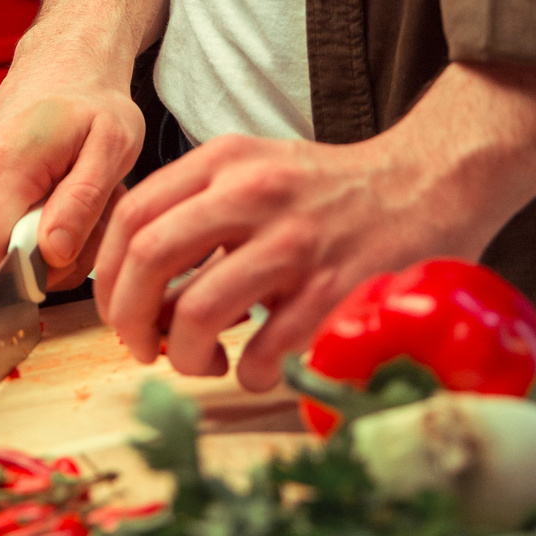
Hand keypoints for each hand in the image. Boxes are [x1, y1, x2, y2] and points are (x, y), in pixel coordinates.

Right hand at [0, 83, 142, 289]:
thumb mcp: (111, 147)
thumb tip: (52, 253)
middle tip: (91, 213)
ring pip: (1, 244)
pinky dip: (33, 221)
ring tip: (76, 195)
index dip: (30, 272)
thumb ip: (81, 203)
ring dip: (47, 236)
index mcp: (3, 165)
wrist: (65, 60)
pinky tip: (58, 191)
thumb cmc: (91, 99)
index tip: (71, 246)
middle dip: (52, 252)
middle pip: (0, 256)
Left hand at [93, 58, 535, 391]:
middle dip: (128, 319)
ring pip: (197, 312)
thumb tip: (136, 272)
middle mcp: (251, 193)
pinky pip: (261, 351)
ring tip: (202, 363)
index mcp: (225, 161)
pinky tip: (255, 367)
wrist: (428, 182)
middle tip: (142, 347)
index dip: (106, 272)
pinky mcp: (332, 290)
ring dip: (184, 356)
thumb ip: (198, 203)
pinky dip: (246, 374)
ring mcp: (293, 243)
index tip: (116, 307)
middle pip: (148, 258)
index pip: (131, 213)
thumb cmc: (332, 189)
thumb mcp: (256, 167)